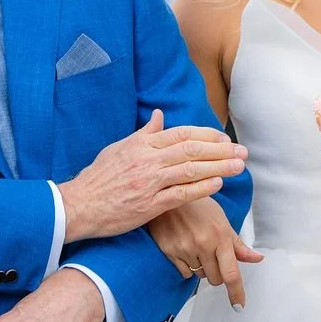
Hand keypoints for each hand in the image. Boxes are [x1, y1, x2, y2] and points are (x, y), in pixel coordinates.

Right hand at [61, 109, 246, 241]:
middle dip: (220, 149)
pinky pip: (180, 194)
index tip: (224, 138)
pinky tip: (218, 184)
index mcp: (142, 144)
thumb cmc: (98, 177)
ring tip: (239, 166)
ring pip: (190, 170)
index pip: (181, 134)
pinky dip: (201, 188)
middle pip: (191, 149)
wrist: (78, 205)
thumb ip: (143, 133)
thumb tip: (158, 116)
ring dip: (218, 167)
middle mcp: (147, 160)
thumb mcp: (119, 148)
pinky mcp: (148, 205)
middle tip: (242, 151)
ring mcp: (149, 183)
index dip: (206, 135)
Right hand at [148, 197, 263, 307]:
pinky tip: (184, 247)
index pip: (231, 273)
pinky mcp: (168, 251)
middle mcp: (203, 244)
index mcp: (220, 236)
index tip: (239, 306)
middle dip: (217, 272)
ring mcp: (184, 249)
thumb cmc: (198, 205)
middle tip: (212, 254)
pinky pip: (184, 273)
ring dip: (202, 268)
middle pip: (215, 278)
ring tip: (196, 246)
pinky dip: (187, 266)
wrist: (170, 192)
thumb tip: (257, 259)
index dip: (236, 292)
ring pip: (199, 276)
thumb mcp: (221, 220)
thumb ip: (238, 245)